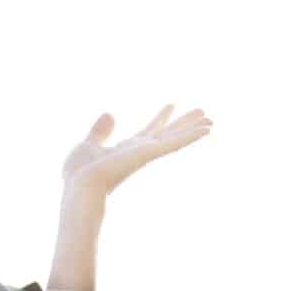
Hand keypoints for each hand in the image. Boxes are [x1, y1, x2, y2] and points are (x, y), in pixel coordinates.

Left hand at [61, 106, 211, 205]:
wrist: (80, 186)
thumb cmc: (79, 173)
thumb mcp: (88, 145)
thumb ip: (100, 131)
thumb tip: (110, 114)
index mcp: (126, 150)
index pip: (149, 131)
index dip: (161, 118)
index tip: (172, 104)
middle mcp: (140, 152)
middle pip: (168, 134)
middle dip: (184, 123)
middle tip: (202, 112)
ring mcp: (147, 154)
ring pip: (176, 138)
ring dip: (193, 128)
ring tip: (211, 120)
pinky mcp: (150, 154)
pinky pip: (175, 143)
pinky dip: (191, 136)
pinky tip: (207, 130)